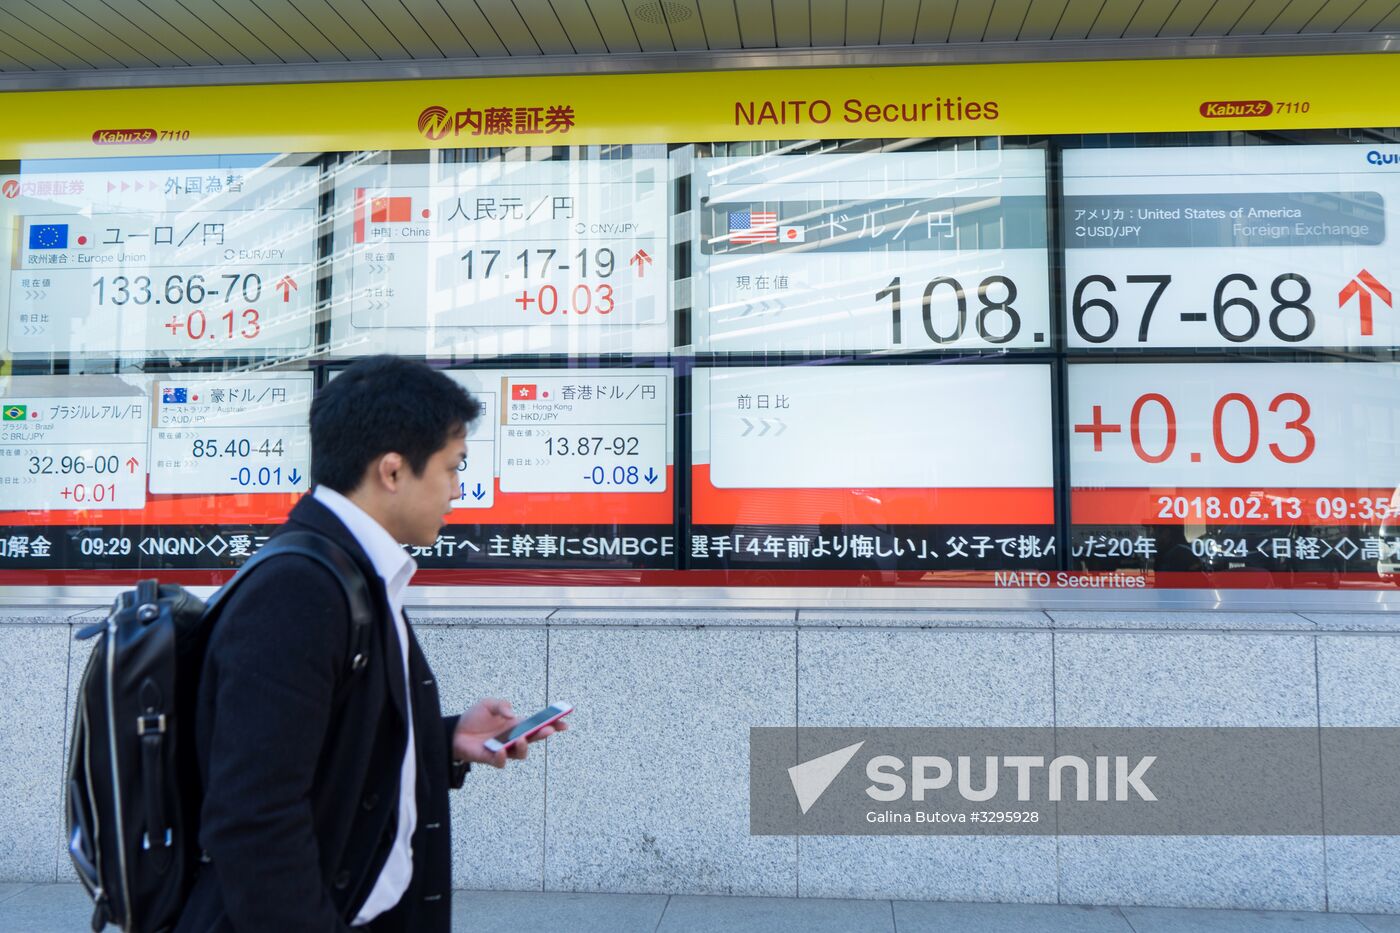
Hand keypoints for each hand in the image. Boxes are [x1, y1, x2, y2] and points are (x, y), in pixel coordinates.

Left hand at [451, 698, 568, 768]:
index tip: (565, 723)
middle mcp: (513, 738)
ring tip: (521, 739)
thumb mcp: (488, 704)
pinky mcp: (491, 758)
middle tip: (549, 729)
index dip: (553, 724)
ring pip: (520, 754)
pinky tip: (499, 750)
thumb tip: (512, 715)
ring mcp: (504, 750)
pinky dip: (501, 757)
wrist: (454, 731)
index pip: (538, 725)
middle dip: (543, 734)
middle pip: (534, 739)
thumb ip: (502, 705)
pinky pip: (500, 762)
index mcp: (517, 724)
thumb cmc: (474, 718)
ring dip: (523, 747)